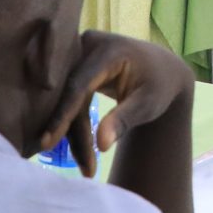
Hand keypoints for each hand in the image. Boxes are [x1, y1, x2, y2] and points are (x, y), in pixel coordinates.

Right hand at [39, 32, 194, 178]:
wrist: (163, 70)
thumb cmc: (158, 86)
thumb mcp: (147, 104)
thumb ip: (124, 120)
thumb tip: (102, 144)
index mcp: (108, 50)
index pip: (78, 84)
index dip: (63, 114)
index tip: (49, 141)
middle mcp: (88, 44)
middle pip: (67, 92)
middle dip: (69, 131)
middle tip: (84, 167)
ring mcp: (78, 51)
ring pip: (64, 97)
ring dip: (71, 132)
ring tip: (89, 168)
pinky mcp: (73, 62)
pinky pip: (66, 94)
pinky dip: (70, 122)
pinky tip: (79, 150)